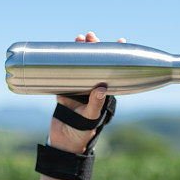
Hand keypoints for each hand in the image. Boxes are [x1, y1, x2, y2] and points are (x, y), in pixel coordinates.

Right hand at [47, 31, 125, 152]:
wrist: (63, 142)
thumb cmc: (82, 132)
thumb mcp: (90, 117)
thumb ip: (95, 104)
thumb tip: (102, 88)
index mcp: (103, 93)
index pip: (112, 70)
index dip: (115, 56)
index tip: (119, 41)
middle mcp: (91, 88)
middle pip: (94, 63)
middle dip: (93, 48)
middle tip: (90, 36)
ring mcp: (77, 88)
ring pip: (79, 65)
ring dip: (79, 52)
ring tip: (78, 38)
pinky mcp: (64, 91)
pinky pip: (64, 74)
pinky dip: (63, 63)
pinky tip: (61, 51)